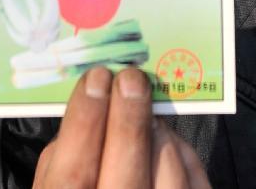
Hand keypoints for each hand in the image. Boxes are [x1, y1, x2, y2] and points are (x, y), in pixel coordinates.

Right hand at [32, 66, 211, 188]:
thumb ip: (60, 166)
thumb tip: (88, 111)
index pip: (72, 176)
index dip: (84, 123)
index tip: (96, 78)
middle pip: (125, 176)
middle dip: (128, 119)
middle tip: (130, 78)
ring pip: (167, 174)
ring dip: (158, 133)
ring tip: (145, 112)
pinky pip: (196, 185)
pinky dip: (184, 156)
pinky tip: (167, 142)